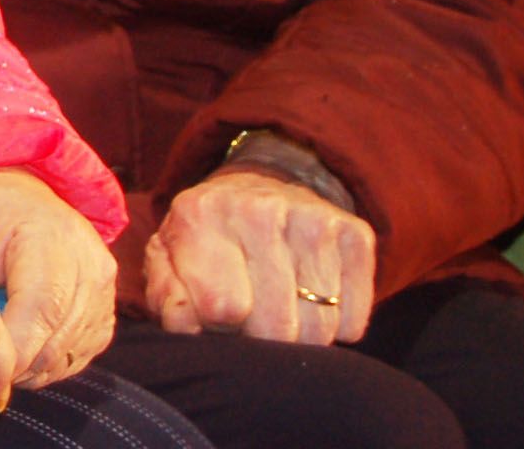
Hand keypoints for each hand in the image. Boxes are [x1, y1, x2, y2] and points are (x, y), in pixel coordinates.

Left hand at [0, 170, 116, 387]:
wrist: (15, 200)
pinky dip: (43, 364)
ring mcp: (104, 292)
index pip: (40, 308)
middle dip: (12, 362)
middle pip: (55, 338)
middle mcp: (90, 264)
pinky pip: (76, 357)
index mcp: (53, 236)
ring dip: (26, 367)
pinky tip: (15, 346)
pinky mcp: (105, 315)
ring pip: (67, 355)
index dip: (8, 346)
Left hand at [144, 168, 375, 344]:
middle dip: (260, 336)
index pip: (224, 309)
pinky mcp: (356, 235)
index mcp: (201, 215)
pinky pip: (353, 322)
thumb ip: (167, 296)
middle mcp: (259, 209)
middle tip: (251, 316)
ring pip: (318, 329)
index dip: (220, 328)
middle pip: (276, 327)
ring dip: (299, 334)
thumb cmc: (208, 239)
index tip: (217, 316)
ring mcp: (313, 219)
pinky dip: (336, 326)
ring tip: (279, 306)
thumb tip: (188, 324)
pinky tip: (311, 299)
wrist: (260, 186)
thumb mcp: (169, 259)